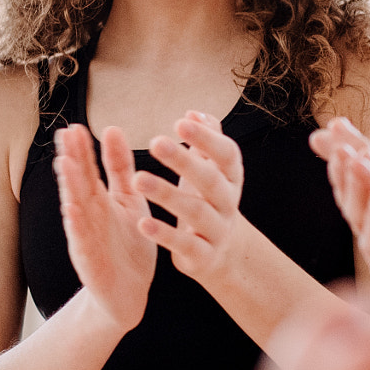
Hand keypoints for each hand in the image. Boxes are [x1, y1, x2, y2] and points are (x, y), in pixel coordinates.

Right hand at [54, 122, 156, 333]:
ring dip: (69, 186)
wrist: (129, 294)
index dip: (82, 149)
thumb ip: (120, 169)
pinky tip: (72, 209)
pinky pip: (82, 240)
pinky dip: (76, 225)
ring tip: (65, 164)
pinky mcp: (89, 260)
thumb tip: (112, 128)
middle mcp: (89, 215)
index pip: (89, 169)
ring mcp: (86, 237)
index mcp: (100, 199)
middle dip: (72, 159)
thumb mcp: (129, 200)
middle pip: (78, 183)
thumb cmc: (128, 246)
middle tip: (65, 134)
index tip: (75, 126)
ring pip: (75, 207)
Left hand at [132, 111, 250, 284]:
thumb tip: (195, 113)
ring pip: (196, 212)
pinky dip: (164, 234)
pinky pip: (185, 245)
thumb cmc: (208, 200)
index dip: (206, 138)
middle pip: (210, 180)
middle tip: (155, 142)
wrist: (222, 252)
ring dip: (167, 195)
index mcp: (231, 177)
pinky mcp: (204, 256)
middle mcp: (229, 203)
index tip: (180, 121)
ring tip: (138, 180)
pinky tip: (142, 222)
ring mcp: (218, 231)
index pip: (226, 154)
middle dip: (184, 160)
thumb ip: (206, 141)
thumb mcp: (211, 170)